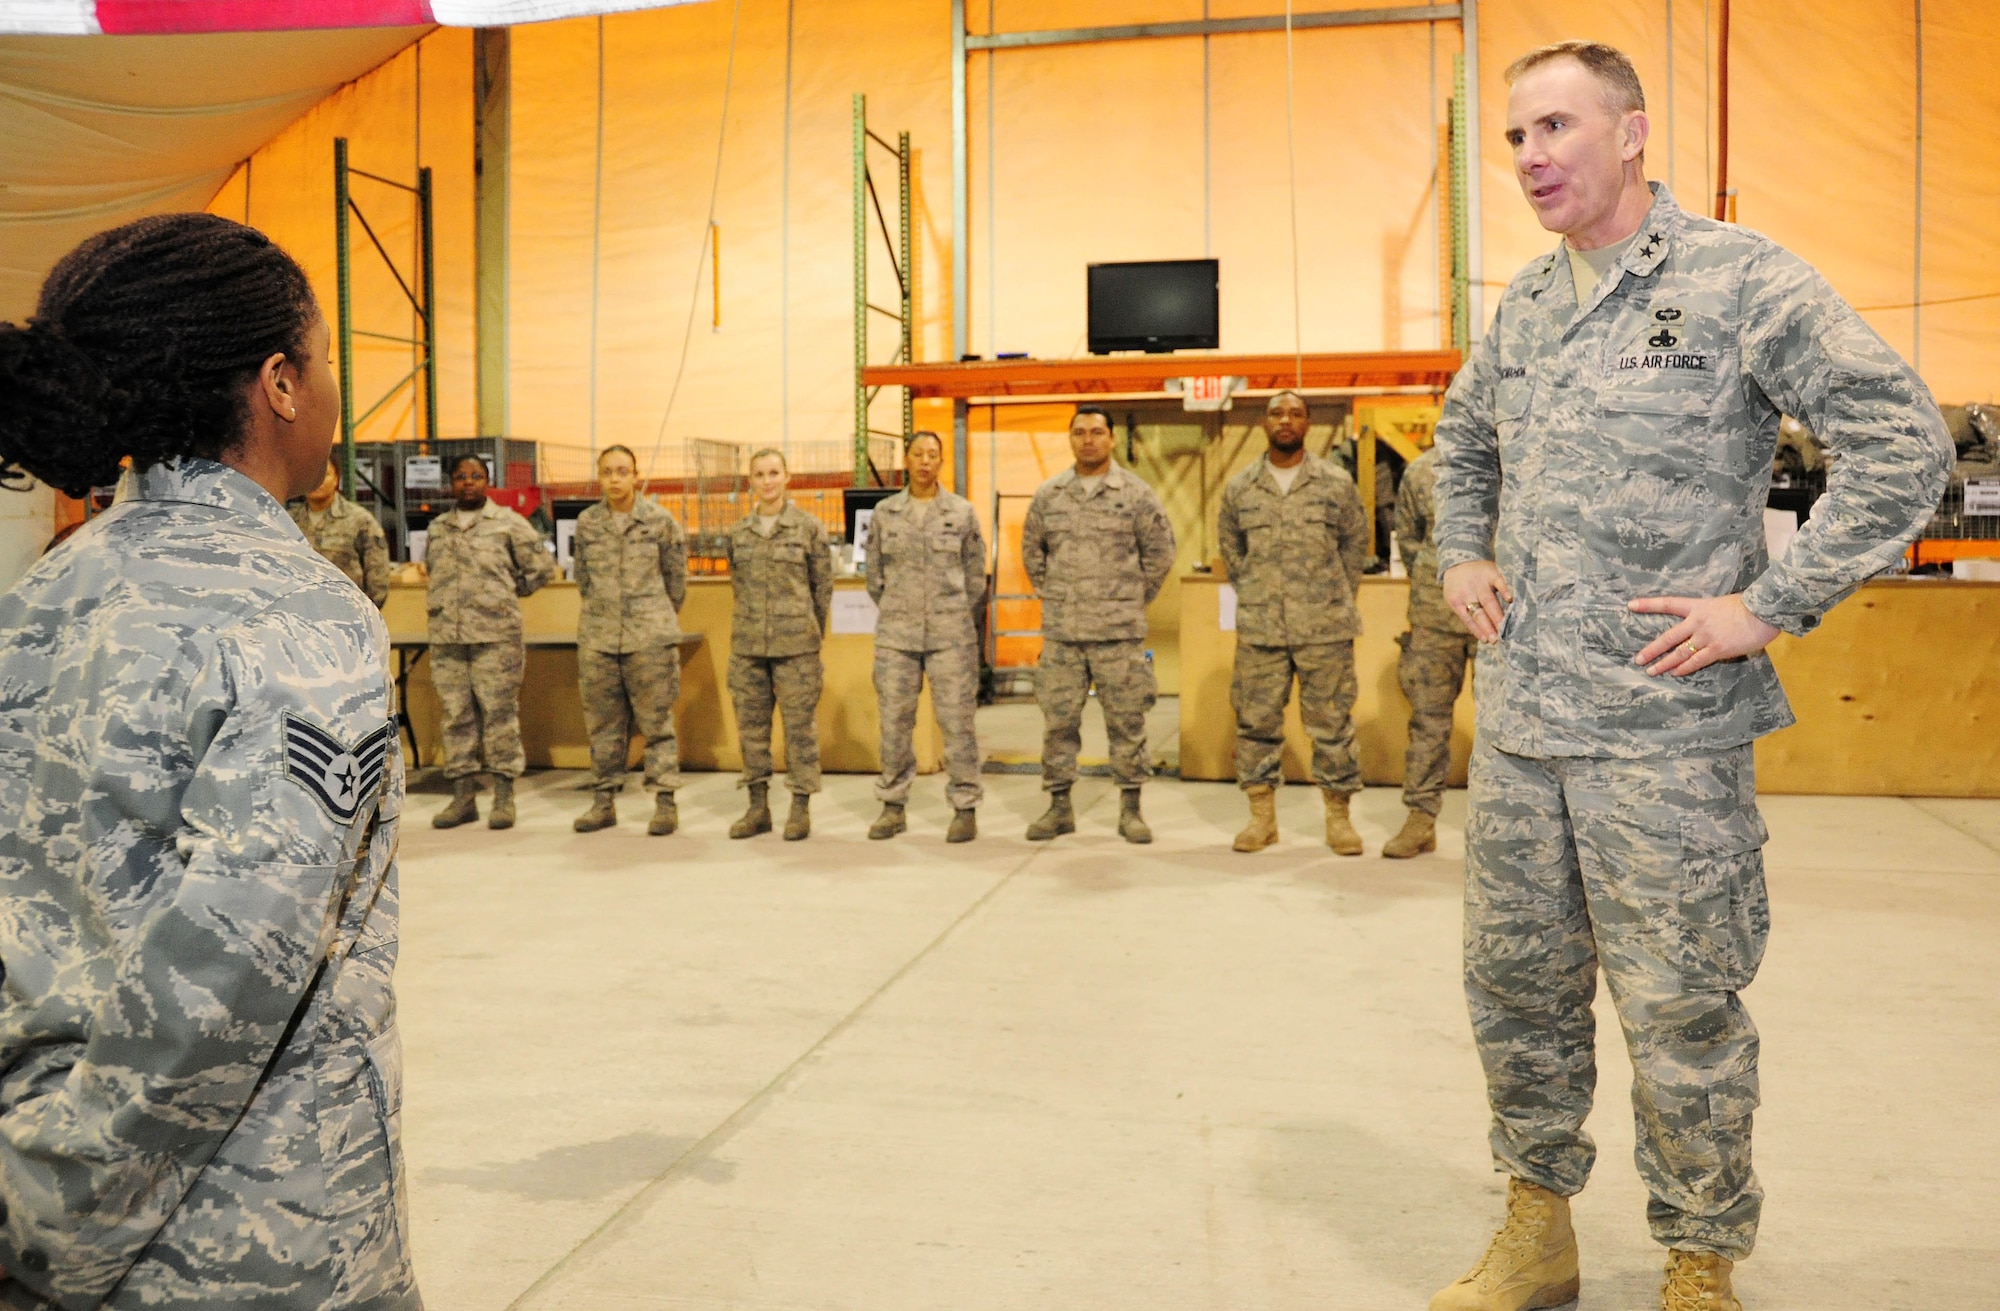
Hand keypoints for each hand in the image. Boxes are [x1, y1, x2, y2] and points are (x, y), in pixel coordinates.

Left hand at [1442, 560, 1514, 642]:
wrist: (1459, 561)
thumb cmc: (1459, 587)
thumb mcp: (1456, 600)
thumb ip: (1467, 614)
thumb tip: (1485, 635)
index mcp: (1456, 600)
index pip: (1469, 619)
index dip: (1478, 630)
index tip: (1488, 640)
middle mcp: (1467, 592)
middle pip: (1479, 612)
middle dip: (1488, 626)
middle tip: (1497, 639)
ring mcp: (1479, 582)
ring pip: (1489, 601)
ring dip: (1496, 615)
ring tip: (1503, 626)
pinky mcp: (1490, 572)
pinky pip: (1498, 582)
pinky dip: (1504, 590)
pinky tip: (1510, 599)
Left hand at [1630, 592, 1779, 676]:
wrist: (1764, 611)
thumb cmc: (1748, 605)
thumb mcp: (1722, 604)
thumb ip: (1709, 615)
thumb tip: (1702, 626)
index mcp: (1698, 606)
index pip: (1668, 603)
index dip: (1648, 605)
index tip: (1630, 605)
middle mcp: (1697, 622)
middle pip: (1668, 637)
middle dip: (1652, 649)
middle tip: (1638, 659)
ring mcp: (1706, 637)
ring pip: (1679, 653)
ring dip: (1664, 664)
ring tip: (1651, 671)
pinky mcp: (1717, 649)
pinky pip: (1696, 662)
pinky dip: (1684, 668)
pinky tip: (1675, 673)